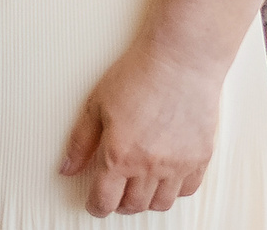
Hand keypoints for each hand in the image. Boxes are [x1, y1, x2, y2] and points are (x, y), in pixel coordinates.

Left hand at [59, 42, 222, 215]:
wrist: (179, 61)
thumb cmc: (137, 75)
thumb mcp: (95, 104)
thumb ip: (80, 142)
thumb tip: (66, 169)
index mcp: (119, 155)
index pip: (105, 200)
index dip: (96, 206)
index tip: (94, 203)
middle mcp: (150, 167)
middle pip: (133, 206)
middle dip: (119, 204)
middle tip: (114, 192)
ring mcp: (178, 165)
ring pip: (161, 203)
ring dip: (146, 200)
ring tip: (138, 185)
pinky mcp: (200, 158)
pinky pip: (188, 190)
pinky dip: (174, 190)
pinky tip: (164, 176)